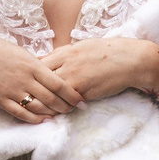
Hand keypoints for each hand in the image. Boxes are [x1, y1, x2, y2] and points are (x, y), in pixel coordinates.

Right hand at [0, 30, 82, 123]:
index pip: (60, 84)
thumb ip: (37, 65)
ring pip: (39, 108)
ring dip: (53, 113)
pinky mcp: (1, 99)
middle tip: (74, 110)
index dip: (73, 95)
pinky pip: (21, 113)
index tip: (82, 101)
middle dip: (67, 107)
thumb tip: (52, 73)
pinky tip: (43, 120)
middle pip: (53, 99)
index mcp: (33, 65)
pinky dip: (35, 119)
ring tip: (61, 115)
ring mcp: (13, 91)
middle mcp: (25, 79)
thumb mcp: (22, 53)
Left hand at [37, 37, 158, 104]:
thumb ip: (63, 53)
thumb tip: (46, 58)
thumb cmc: (108, 51)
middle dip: (33, 90)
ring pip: (51, 93)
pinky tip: (58, 112)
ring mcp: (75, 78)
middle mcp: (67, 64)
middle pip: (40, 80)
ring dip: (45, 102)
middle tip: (28, 99)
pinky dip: (60, 108)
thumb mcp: (82, 46)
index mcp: (66, 52)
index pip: (39, 64)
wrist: (131, 60)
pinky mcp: (84, 91)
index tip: (28, 82)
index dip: (32, 75)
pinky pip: (66, 102)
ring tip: (39, 109)